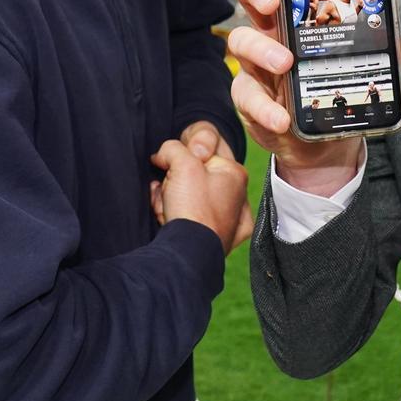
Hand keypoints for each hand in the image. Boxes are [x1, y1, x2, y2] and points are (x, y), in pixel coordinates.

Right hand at [149, 139, 249, 253]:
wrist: (188, 256)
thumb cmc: (192, 208)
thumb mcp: (183, 164)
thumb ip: (174, 148)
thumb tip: (164, 154)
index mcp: (235, 172)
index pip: (204, 144)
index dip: (182, 149)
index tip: (170, 161)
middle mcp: (236, 194)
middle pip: (194, 172)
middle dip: (173, 177)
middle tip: (168, 185)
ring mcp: (227, 218)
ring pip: (188, 194)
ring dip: (169, 196)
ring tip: (165, 207)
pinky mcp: (213, 237)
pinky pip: (188, 215)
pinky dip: (173, 214)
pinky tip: (166, 218)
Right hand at [229, 0, 400, 196]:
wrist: (326, 140)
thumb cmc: (339, 85)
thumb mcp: (370, 66)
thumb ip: (389, 53)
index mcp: (299, 13)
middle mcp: (271, 31)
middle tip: (275, 1)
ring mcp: (257, 65)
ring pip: (240, 44)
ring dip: (262, 50)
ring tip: (287, 64)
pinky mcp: (252, 100)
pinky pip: (247, 97)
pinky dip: (265, 108)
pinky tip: (283, 117)